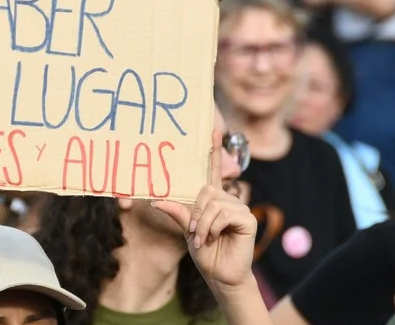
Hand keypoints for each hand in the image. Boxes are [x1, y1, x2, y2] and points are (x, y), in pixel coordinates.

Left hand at [153, 129, 257, 293]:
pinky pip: (222, 213)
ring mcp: (239, 207)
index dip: (213, 150)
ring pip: (212, 203)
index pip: (212, 170)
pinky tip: (213, 238)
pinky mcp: (247, 218)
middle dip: (196, 213)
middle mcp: (227, 199)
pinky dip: (212, 227)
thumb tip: (157, 200)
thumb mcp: (187, 230)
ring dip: (203, 224)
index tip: (212, 129)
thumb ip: (178, 213)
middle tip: (195, 232)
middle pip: (205, 191)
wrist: (220, 275)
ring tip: (203, 239)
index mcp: (213, 199)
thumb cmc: (205, 252)